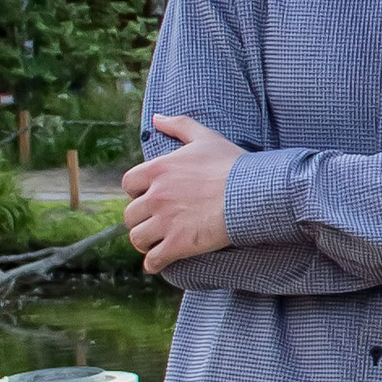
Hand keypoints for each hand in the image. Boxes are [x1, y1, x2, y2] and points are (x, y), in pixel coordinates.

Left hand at [122, 115, 244, 270]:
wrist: (253, 193)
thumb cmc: (232, 165)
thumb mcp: (205, 137)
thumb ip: (178, 125)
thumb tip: (157, 118)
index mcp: (158, 170)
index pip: (129, 184)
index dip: (138, 192)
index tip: (150, 197)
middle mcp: (156, 196)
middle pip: (130, 215)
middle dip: (141, 220)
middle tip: (155, 223)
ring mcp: (165, 222)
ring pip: (138, 238)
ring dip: (145, 242)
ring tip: (156, 244)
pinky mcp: (178, 244)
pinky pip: (154, 260)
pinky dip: (154, 264)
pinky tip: (160, 263)